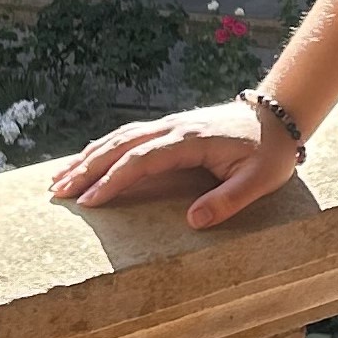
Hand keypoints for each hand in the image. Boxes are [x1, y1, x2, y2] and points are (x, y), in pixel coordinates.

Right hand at [48, 100, 299, 229]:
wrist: (279, 115)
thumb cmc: (270, 152)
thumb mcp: (259, 180)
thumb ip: (228, 201)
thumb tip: (192, 222)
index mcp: (191, 140)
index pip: (141, 160)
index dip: (113, 180)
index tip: (89, 200)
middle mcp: (174, 128)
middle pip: (120, 146)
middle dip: (86, 169)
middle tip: (58, 192)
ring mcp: (170, 124)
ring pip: (119, 138)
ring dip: (88, 157)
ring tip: (59, 179)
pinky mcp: (170, 127)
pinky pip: (129, 136)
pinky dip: (103, 148)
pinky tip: (86, 160)